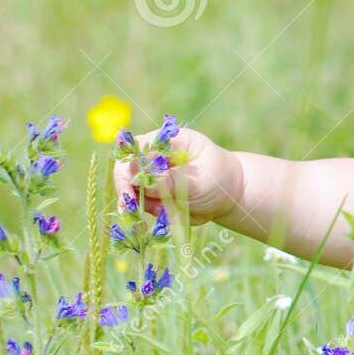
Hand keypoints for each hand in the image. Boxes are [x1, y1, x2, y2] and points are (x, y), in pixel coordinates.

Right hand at [111, 126, 242, 225]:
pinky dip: (149, 211)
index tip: (131, 191)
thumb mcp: (199, 181)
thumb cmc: (218, 180)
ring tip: (168, 210)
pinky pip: (140, 203)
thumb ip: (170, 180)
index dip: (130, 169)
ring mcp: (150, 173)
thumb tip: (140, 177)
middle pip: (126, 168)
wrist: (228, 194)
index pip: (137, 149)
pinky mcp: (151, 191)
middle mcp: (154, 154)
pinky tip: (166, 213)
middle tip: (135, 210)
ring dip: (143, 204)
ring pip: (131, 189)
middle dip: (129, 190)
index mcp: (168, 141)